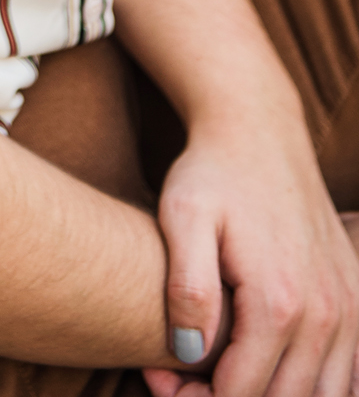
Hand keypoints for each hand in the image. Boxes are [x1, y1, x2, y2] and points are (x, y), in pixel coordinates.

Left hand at [141, 107, 358, 396]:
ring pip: (322, 396)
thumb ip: (187, 287)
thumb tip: (188, 354)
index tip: (160, 379)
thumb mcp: (182, 216)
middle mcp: (325, 314)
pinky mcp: (355, 300)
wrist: (258, 130)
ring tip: (221, 374)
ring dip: (273, 396)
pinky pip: (345, 374)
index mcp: (278, 301)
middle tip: (183, 381)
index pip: (241, 393)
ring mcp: (348, 309)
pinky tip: (267, 365)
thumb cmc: (212, 172)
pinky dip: (310, 385)